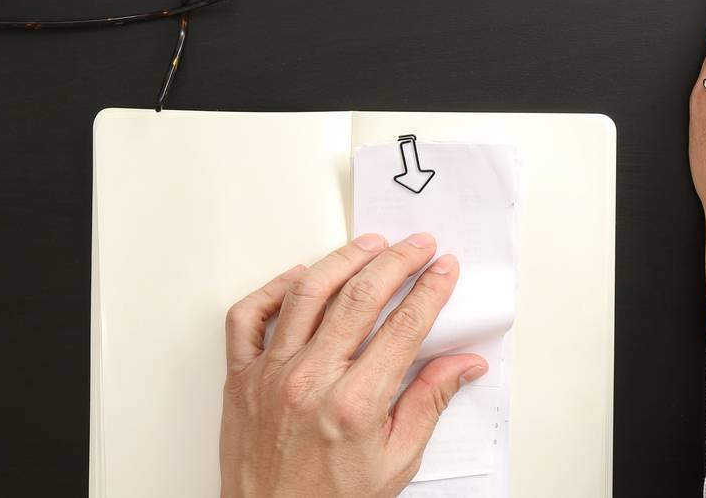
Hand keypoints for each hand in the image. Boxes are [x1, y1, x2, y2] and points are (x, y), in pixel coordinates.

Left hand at [219, 233, 487, 497]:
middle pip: (359, 297)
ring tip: (369, 245)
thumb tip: (465, 364)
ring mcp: (270, 374)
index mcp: (354, 405)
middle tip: (417, 244)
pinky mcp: (240, 376)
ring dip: (342, 260)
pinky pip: (248, 316)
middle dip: (396, 262)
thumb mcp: (395, 461)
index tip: (444, 268)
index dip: (430, 290)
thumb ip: (429, 403)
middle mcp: (310, 380)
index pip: (403, 327)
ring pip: (306, 293)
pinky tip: (299, 276)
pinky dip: (272, 289)